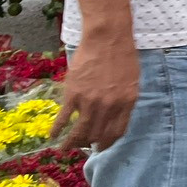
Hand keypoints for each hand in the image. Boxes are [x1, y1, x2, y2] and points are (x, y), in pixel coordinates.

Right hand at [53, 36, 139, 150]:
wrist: (107, 38)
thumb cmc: (123, 55)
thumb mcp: (133, 80)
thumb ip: (125, 100)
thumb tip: (116, 119)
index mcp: (127, 102)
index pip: (117, 132)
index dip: (109, 142)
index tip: (102, 146)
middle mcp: (109, 106)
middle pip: (98, 135)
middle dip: (91, 144)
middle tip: (84, 146)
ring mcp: (90, 102)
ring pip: (80, 132)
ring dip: (72, 143)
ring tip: (66, 148)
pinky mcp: (73, 95)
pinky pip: (63, 118)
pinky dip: (57, 129)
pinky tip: (53, 136)